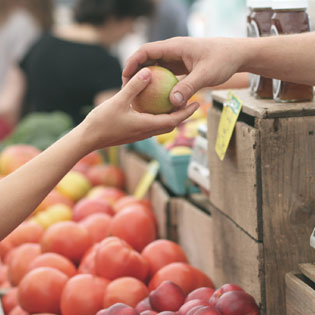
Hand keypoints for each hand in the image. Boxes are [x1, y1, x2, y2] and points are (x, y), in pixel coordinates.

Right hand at [80, 67, 198, 151]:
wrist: (88, 139)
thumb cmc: (102, 122)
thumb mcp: (118, 101)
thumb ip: (134, 87)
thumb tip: (148, 72)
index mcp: (146, 125)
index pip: (173, 120)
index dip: (186, 112)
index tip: (197, 103)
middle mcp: (146, 132)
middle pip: (170, 125)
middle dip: (183, 115)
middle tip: (191, 103)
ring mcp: (139, 134)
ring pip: (161, 126)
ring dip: (171, 117)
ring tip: (176, 104)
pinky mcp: (133, 134)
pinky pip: (151, 125)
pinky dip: (158, 117)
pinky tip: (153, 108)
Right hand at [122, 37, 242, 106]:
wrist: (237, 55)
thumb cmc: (223, 60)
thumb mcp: (206, 74)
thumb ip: (189, 87)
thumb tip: (172, 102)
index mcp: (174, 47)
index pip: (146, 51)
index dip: (132, 62)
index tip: (125, 77)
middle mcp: (173, 51)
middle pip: (147, 59)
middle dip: (135, 72)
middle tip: (127, 89)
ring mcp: (176, 59)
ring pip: (155, 67)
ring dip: (146, 79)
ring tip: (138, 95)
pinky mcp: (181, 67)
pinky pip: (165, 75)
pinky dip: (158, 84)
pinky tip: (156, 98)